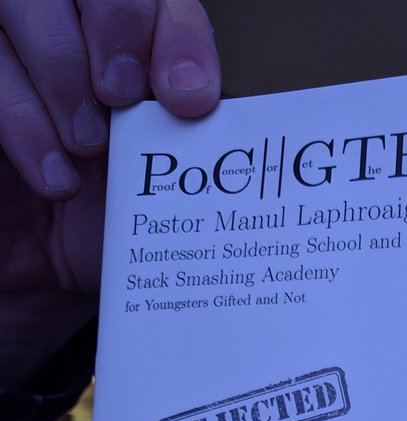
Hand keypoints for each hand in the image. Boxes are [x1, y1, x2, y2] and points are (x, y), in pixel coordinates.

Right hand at [0, 0, 219, 384]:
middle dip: (116, 26)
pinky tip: (54, 177)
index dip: (178, 35)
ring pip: (25, 1)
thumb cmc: (107, 228)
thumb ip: (198, 155)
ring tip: (86, 145)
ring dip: (61, 72)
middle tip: (123, 96)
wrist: (39, 280)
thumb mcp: (165, 195)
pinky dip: (20, 118)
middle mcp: (75, 31)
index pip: (164, 3)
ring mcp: (15, 48)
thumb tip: (257, 148)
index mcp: (136, 47)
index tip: (190, 98)